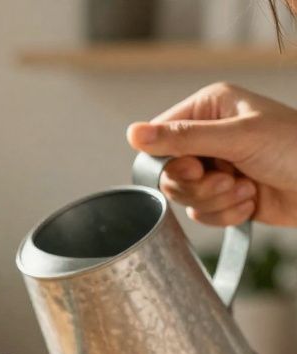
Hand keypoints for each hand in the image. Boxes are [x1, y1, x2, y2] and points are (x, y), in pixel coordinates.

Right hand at [127, 82, 296, 226]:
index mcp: (208, 109)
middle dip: (199, 185)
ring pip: (184, 196)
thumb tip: (132, 133)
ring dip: (216, 200)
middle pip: (168, 173)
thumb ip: (183, 138)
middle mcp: (208, 136)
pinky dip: (226, 213)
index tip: (197, 168)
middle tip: (229, 179)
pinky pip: (202, 213)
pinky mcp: (225, 195)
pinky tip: (252, 201)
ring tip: (247, 189)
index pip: (159, 138)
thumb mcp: (238, 137)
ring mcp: (217, 167)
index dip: (170, 161)